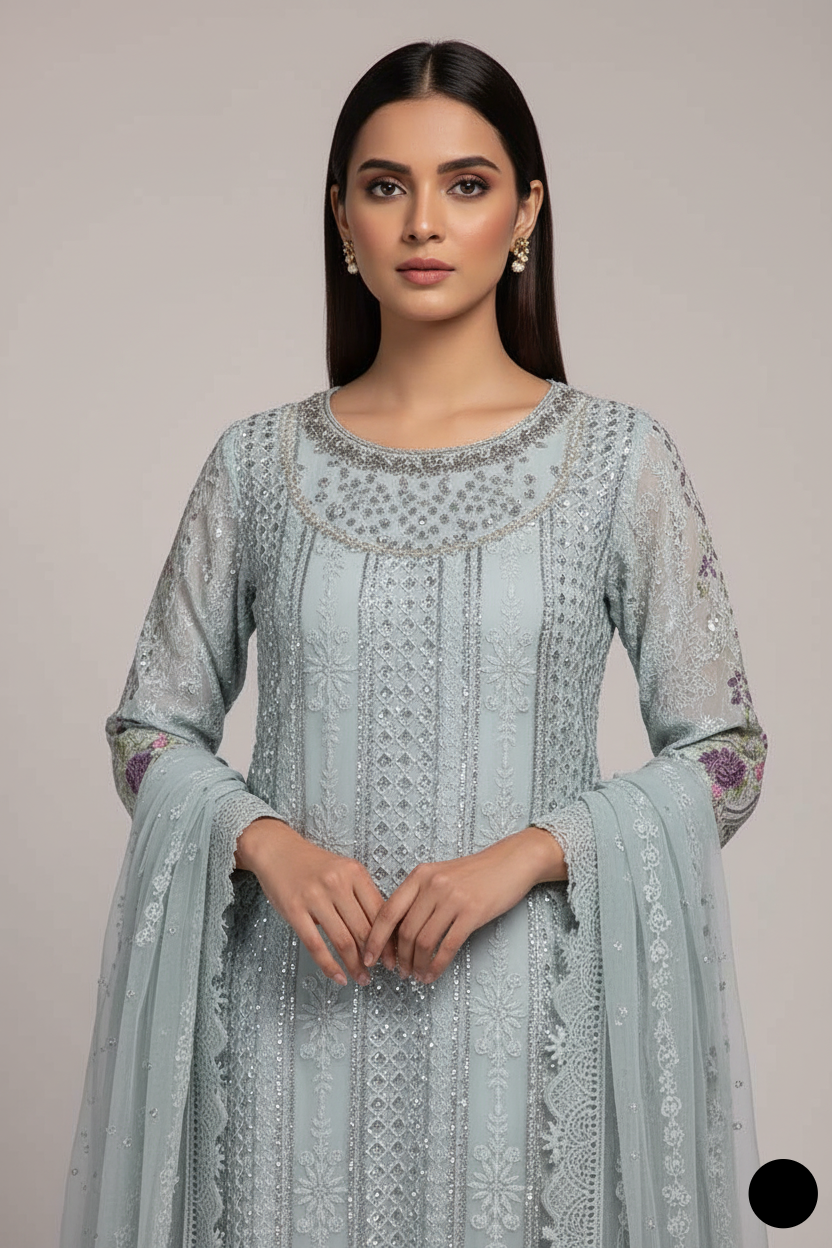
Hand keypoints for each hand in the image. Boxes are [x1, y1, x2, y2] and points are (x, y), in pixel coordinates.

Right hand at [235, 818, 397, 986]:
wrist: (277, 850)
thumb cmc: (313, 865)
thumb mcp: (344, 871)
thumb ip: (361, 895)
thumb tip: (382, 932)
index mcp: (355, 872)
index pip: (380, 912)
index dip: (389, 939)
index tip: (394, 957)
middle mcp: (337, 883)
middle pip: (364, 929)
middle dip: (375, 957)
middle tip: (382, 972)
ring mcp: (315, 897)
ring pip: (343, 940)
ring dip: (355, 966)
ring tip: (361, 978)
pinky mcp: (294, 910)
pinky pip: (315, 945)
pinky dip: (329, 966)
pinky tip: (338, 977)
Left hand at [362, 826, 566, 984]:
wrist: (510, 862)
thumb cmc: (474, 873)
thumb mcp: (439, 875)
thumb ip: (418, 896)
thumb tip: (396, 932)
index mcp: (419, 875)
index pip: (388, 912)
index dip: (375, 939)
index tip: (369, 958)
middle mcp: (432, 885)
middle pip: (405, 931)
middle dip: (398, 958)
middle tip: (399, 972)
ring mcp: (452, 899)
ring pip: (424, 941)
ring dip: (416, 965)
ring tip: (416, 975)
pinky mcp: (472, 913)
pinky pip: (447, 946)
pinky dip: (436, 966)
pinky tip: (432, 975)